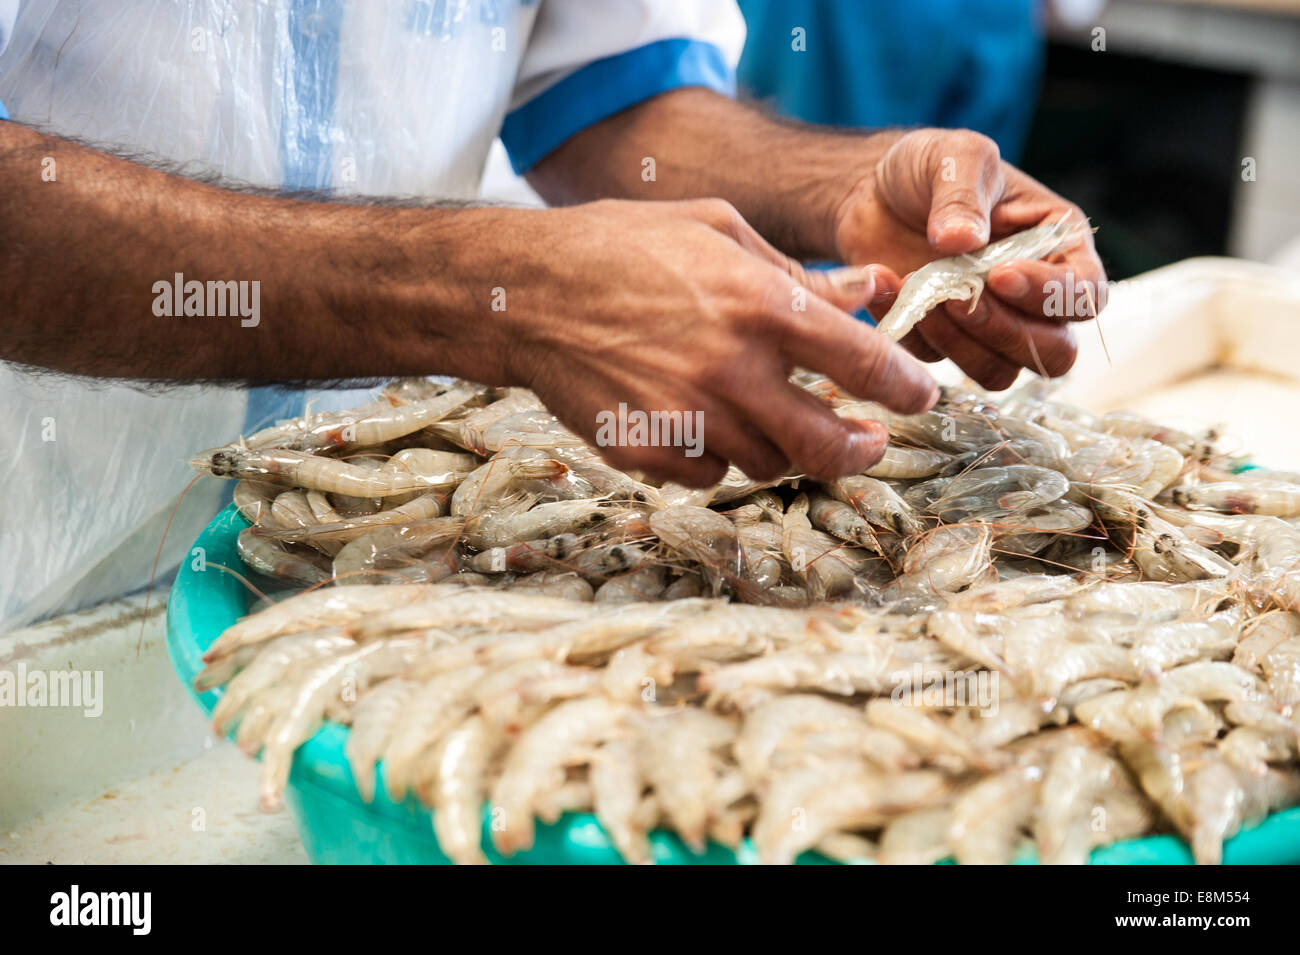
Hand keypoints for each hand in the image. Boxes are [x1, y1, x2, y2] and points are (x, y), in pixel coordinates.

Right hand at [494, 199, 937, 486]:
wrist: (525, 292)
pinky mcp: (647, 452)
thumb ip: (799, 270)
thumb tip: (870, 286)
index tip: (919, 397)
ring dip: (782, 447)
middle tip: (868, 440)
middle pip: (825, 444)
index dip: (905, 388)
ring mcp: (686, 420)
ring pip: (767, 465)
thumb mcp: (717, 230)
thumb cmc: (622, 245)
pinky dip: (719, 457)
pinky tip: (703, 422)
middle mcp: (729, 371)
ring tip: (769, 415)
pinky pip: (708, 476)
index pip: (862, 363)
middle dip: (860, 449)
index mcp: (757, 307)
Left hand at [833, 129, 1106, 389]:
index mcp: (1058, 245)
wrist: (873, 192)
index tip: (999, 275)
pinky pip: (940, 363)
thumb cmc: (929, 168)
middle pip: (1055, 352)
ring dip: (962, 345)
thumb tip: (962, 241)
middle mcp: (1033, 296)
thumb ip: (962, 193)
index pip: (1086, 294)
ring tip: (923, 297)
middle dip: (1007, 333)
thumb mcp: (953, 157)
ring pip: (1000, 371)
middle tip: (958, 299)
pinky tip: (892, 290)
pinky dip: (916, 336)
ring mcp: (990, 324)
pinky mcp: (944, 341)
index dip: (1051, 296)